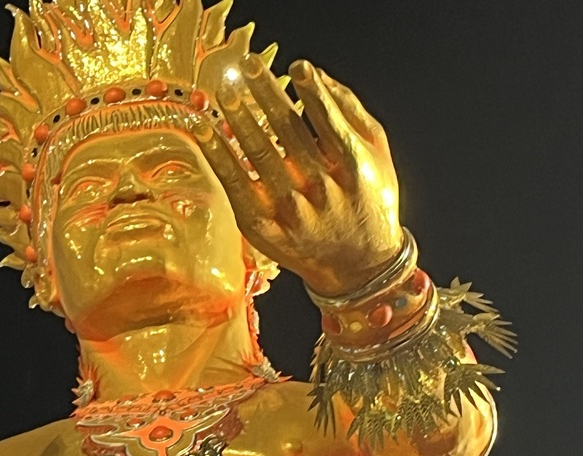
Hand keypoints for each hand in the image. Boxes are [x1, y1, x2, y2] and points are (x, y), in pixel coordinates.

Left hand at [191, 54, 402, 296]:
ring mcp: (288, 209)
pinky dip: (218, 155)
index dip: (311, 92)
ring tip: (224, 89)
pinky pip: (234, 184)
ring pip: (258, 153)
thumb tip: (318, 76)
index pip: (327, 121)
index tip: (297, 65)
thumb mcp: (377, 154)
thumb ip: (351, 112)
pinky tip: (205, 130)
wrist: (358, 266)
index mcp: (351, 168)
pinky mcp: (262, 226)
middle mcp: (319, 188)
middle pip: (286, 130)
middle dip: (265, 92)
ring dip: (238, 116)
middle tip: (247, 64)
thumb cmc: (370, 200)